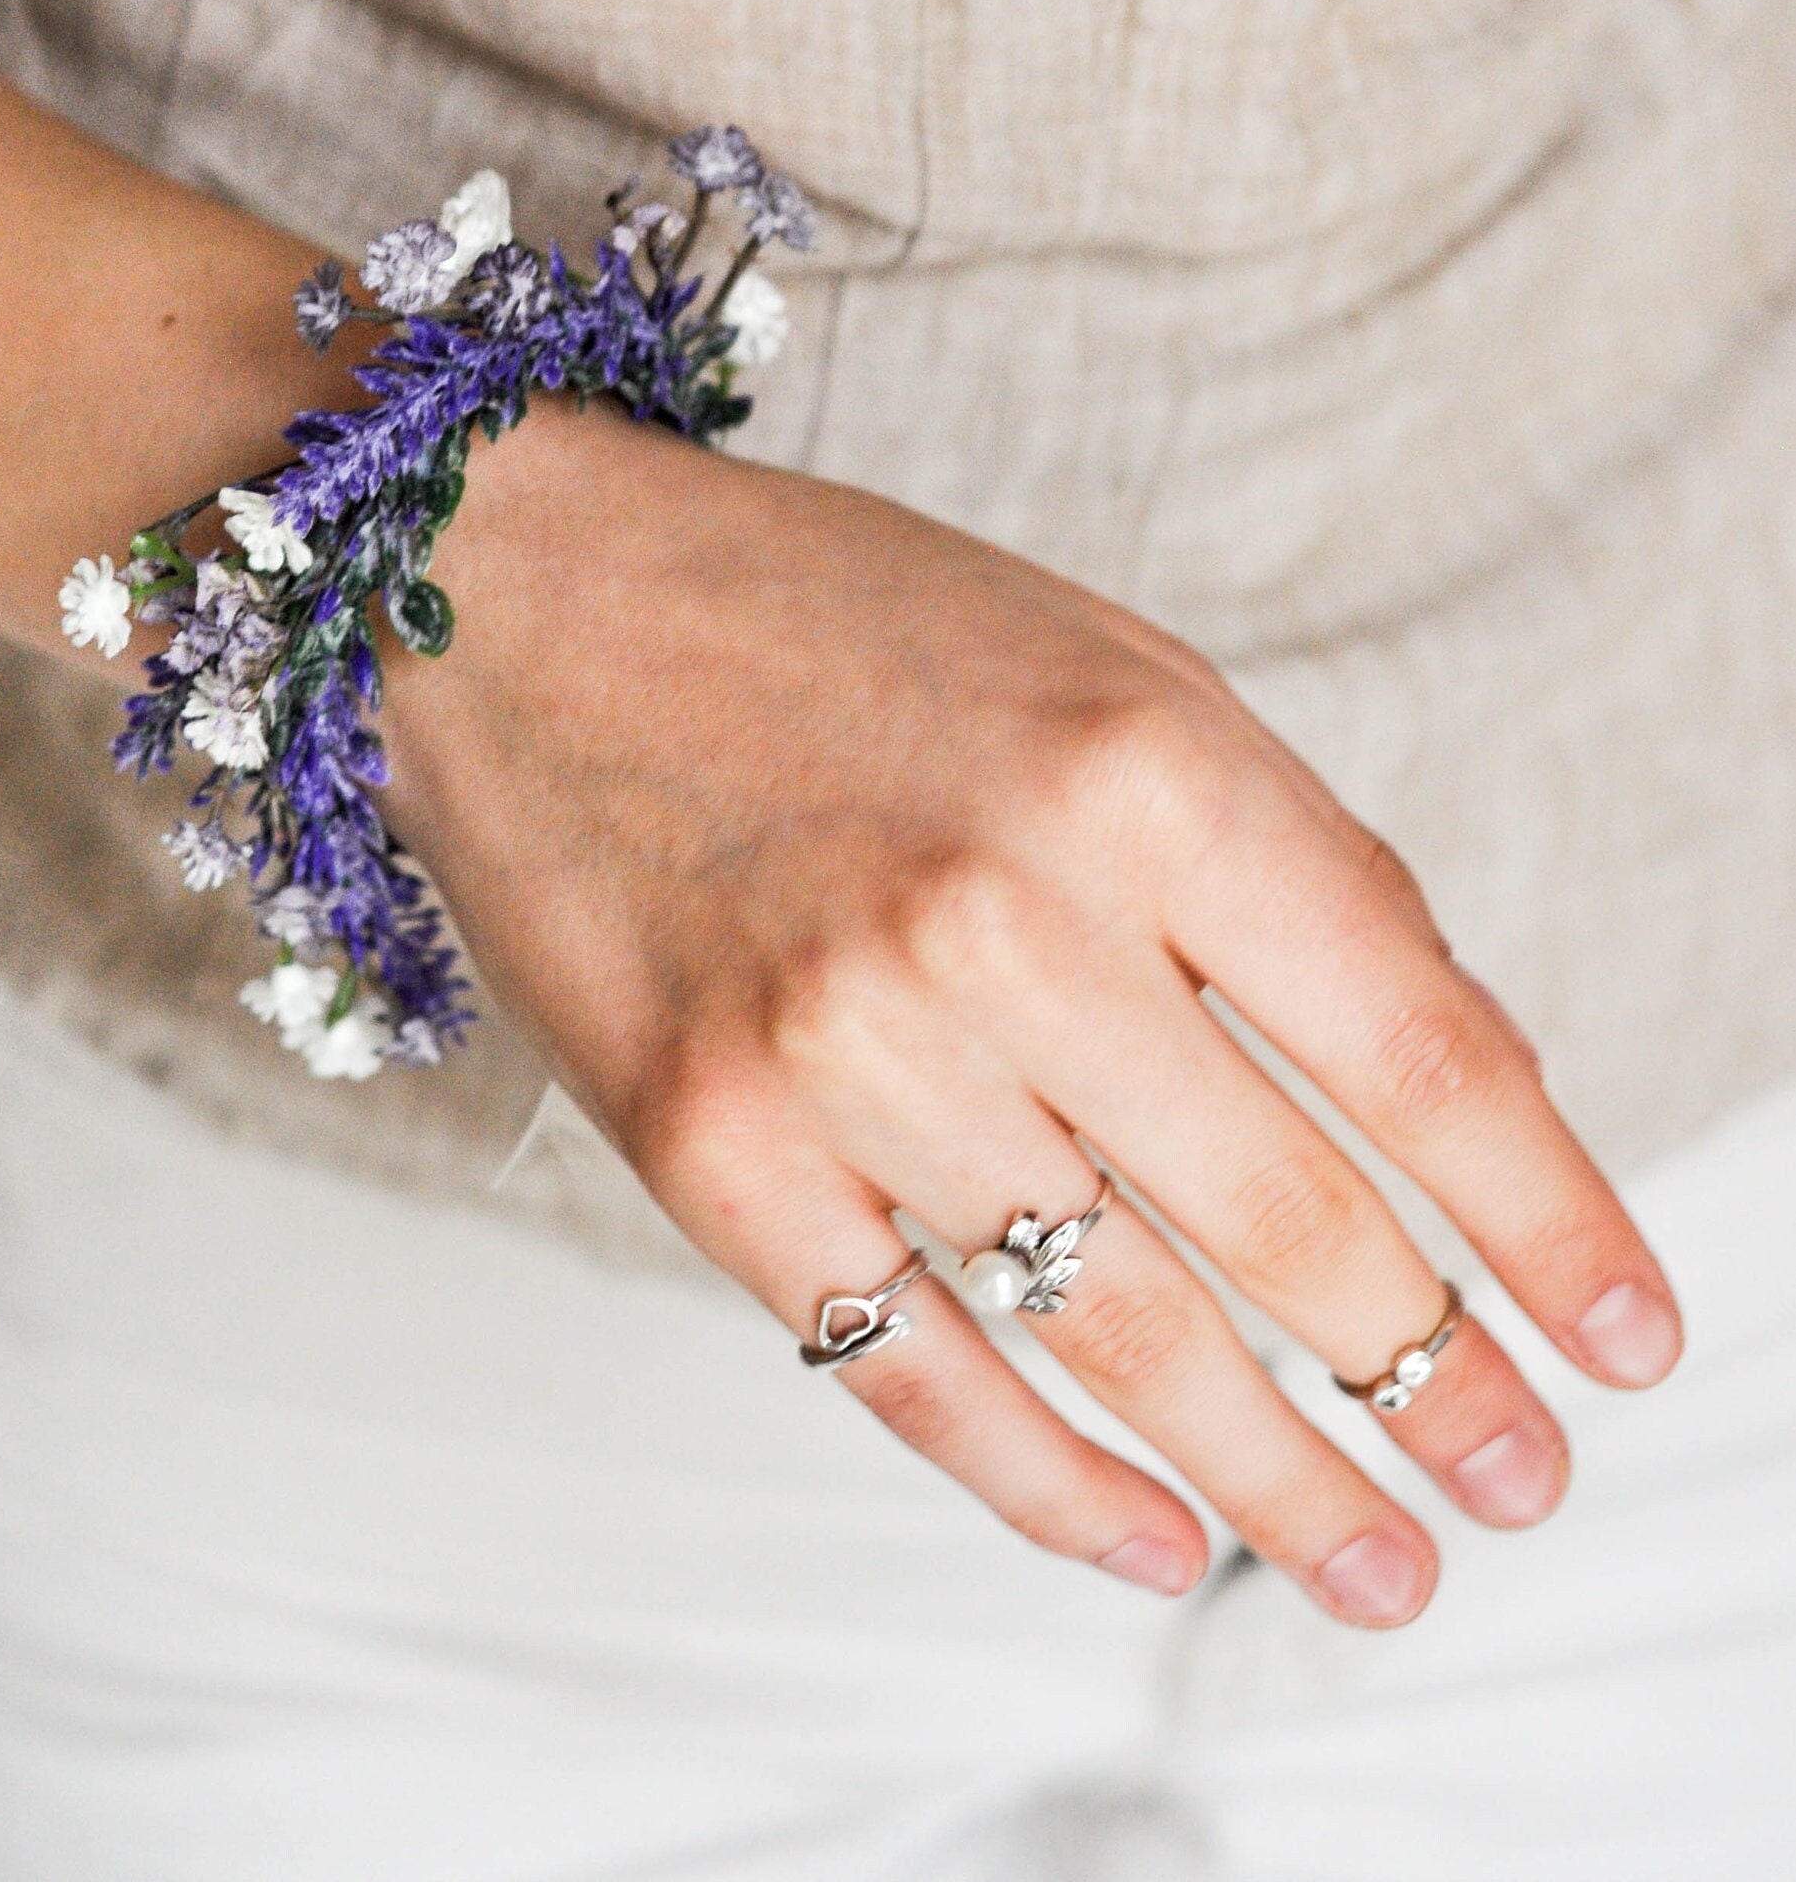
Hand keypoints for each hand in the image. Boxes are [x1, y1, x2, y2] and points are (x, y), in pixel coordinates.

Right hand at [385, 398, 1681, 1626]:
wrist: (527, 589)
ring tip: (1379, 1565)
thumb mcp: (1119, 671)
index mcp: (1147, 771)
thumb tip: (1469, 1086)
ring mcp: (846, 1043)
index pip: (1418, 1054)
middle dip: (1437, 1385)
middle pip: (1289, 1224)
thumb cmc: (843, 619)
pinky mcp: (709, 1142)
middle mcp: (1007, 916)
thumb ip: (1295, 867)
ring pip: (1116, 1331)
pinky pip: (909, 1367)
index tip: (1626, 1337)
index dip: (1550, 1221)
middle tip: (1518, 1478)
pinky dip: (1043, 1481)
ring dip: (1273, 1480)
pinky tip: (1145, 1539)